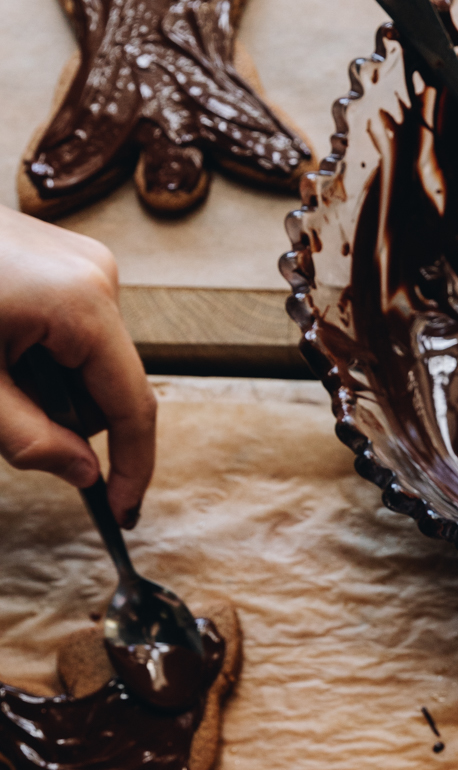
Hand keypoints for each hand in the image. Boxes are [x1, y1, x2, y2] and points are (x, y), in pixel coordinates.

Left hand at [0, 207, 155, 524]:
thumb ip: (29, 438)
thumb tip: (83, 472)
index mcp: (83, 305)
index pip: (132, 406)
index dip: (130, 468)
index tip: (120, 511)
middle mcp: (97, 276)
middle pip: (107, 384)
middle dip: (61, 412)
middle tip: (1, 404)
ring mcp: (82, 261)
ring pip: (88, 359)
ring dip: (45, 381)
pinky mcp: (62, 258)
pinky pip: (71, 328)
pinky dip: (38, 353)